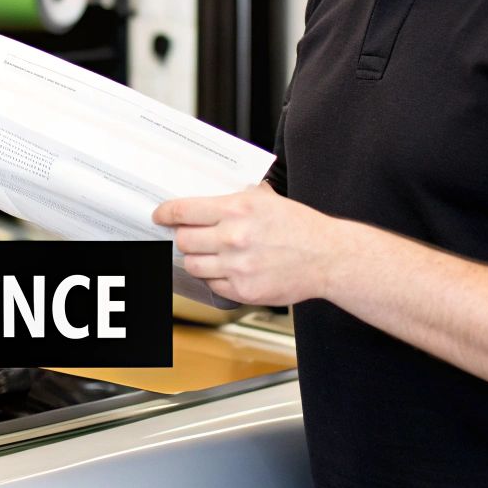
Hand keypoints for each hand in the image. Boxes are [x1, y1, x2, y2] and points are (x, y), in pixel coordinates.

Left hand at [153, 182, 346, 305]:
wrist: (327, 257)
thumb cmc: (300, 227)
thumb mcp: (268, 200)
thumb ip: (237, 198)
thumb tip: (207, 200)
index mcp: (237, 209)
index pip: (184, 211)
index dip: (166, 214)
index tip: (159, 216)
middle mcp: (233, 237)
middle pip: (184, 240)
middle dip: (184, 237)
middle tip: (190, 236)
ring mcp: (237, 266)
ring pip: (193, 264)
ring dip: (196, 259)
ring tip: (209, 254)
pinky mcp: (243, 290)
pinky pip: (212, 284)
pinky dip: (215, 277)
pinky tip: (227, 269)